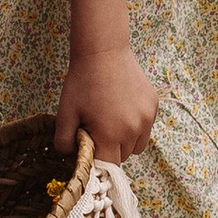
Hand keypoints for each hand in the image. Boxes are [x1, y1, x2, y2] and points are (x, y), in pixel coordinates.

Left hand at [54, 48, 160, 163]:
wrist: (103, 52)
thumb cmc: (81, 82)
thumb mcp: (65, 113)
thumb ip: (64, 142)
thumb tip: (69, 158)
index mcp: (110, 134)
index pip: (108, 165)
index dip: (96, 160)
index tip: (89, 147)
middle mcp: (133, 130)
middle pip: (123, 157)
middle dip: (109, 149)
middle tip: (96, 129)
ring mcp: (147, 118)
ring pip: (137, 145)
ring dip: (125, 141)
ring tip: (111, 121)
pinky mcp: (154, 106)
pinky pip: (146, 128)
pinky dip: (136, 126)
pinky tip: (122, 109)